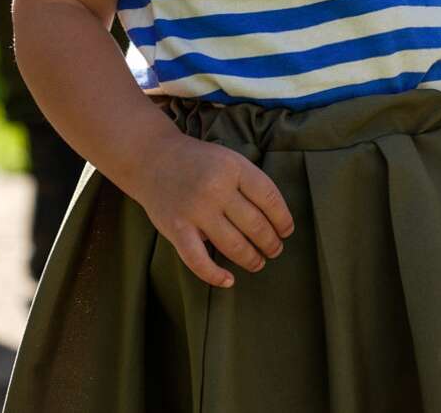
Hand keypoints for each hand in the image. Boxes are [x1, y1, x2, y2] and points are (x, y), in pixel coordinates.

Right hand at [131, 134, 294, 287]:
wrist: (153, 159)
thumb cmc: (198, 162)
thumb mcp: (229, 160)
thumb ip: (249, 183)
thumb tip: (275, 218)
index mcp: (234, 168)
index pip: (270, 199)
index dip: (283, 219)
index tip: (287, 231)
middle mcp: (216, 189)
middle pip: (255, 224)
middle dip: (270, 242)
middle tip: (275, 250)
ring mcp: (195, 210)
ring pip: (233, 245)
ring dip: (251, 259)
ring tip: (259, 263)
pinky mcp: (175, 229)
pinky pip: (198, 260)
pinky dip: (214, 275)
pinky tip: (228, 280)